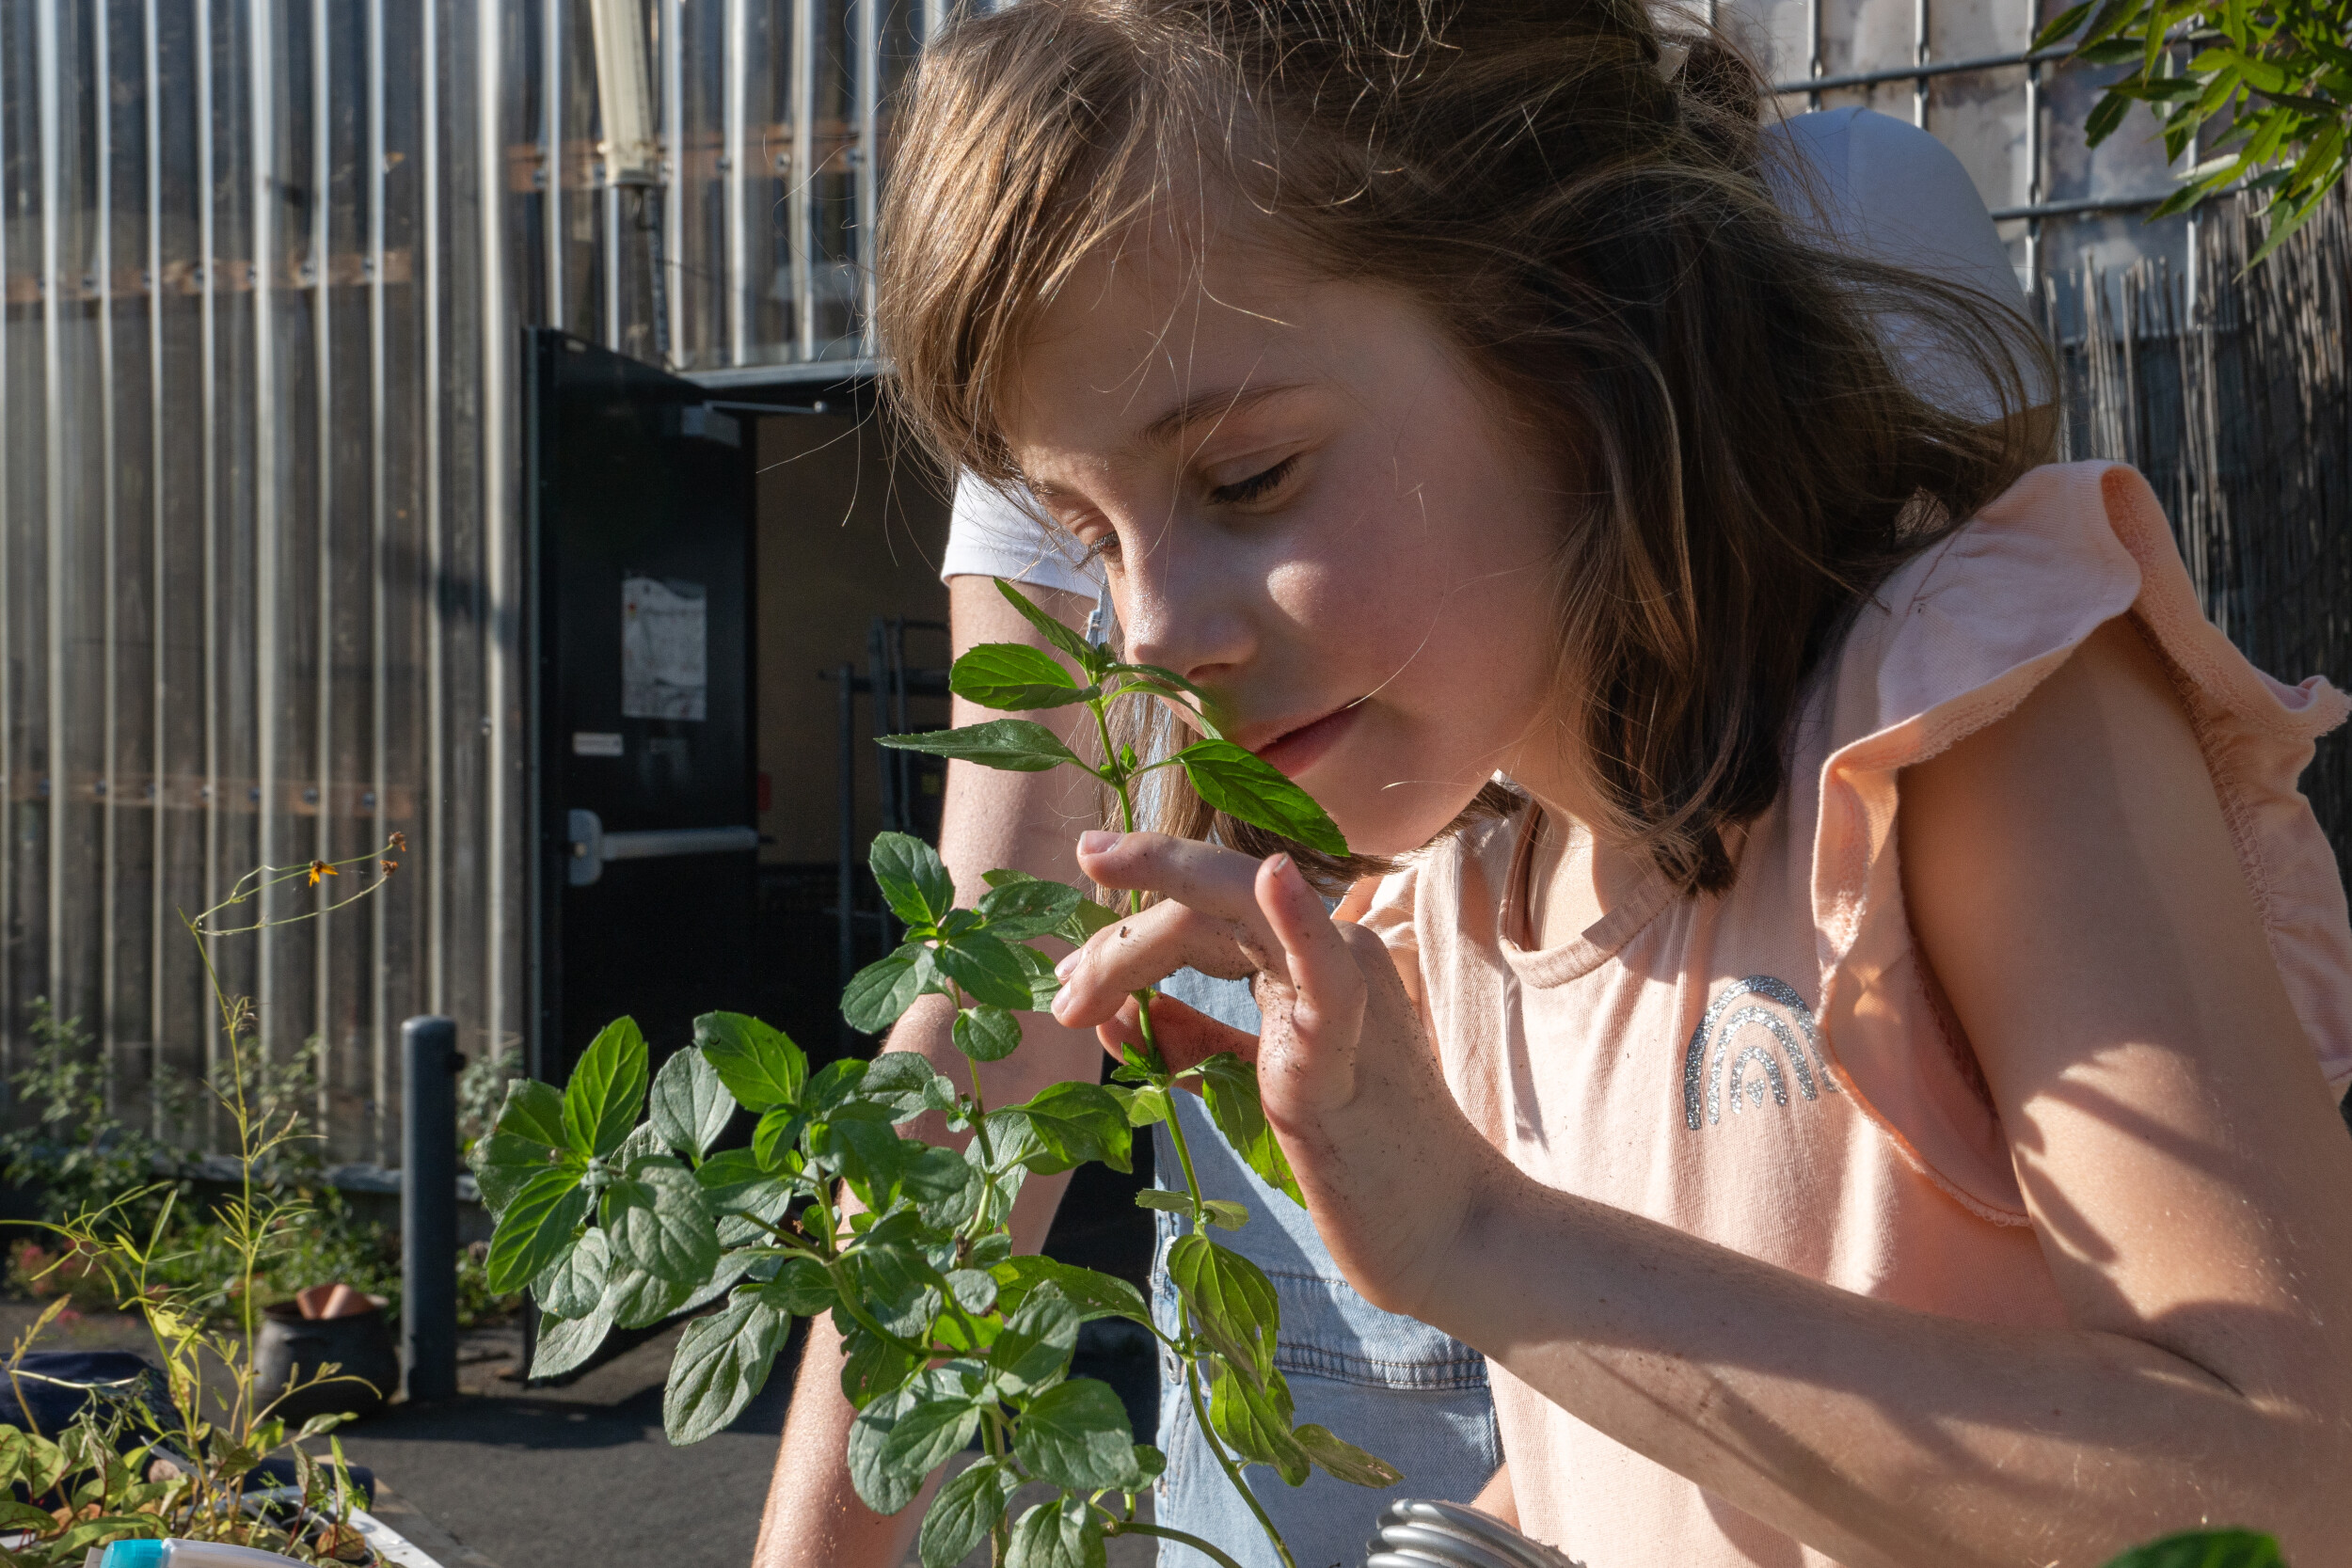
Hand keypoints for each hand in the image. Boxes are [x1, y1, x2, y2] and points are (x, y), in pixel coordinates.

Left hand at [1051, 830, 1510, 1324]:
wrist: (1445, 1235)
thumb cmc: (1360, 1161)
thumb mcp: (1259, 1085)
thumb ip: (1201, 1041)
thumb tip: (1125, 1015)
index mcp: (1311, 961)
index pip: (1206, 914)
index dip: (1129, 938)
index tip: (1070, 979)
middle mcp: (1335, 954)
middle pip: (1208, 902)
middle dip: (1121, 939)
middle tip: (1061, 990)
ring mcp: (1349, 994)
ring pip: (1240, 910)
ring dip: (1141, 940)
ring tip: (1080, 984)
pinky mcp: (1351, 1052)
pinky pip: (1328, 975)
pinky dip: (1299, 922)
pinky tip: (1274, 880)